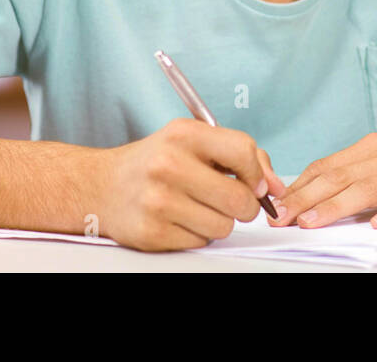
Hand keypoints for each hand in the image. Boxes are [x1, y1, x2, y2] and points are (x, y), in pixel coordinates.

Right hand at [90, 118, 286, 250]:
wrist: (102, 186)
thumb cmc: (156, 161)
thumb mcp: (192, 141)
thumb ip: (239, 155)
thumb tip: (274, 187)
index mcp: (183, 134)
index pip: (243, 150)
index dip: (257, 172)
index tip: (255, 183)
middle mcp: (169, 165)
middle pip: (239, 199)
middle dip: (244, 206)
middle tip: (232, 202)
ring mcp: (158, 201)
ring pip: (223, 226)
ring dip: (218, 221)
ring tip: (197, 207)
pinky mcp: (151, 233)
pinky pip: (200, 243)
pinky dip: (196, 234)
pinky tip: (178, 218)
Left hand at [268, 131, 376, 229]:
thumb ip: (362, 175)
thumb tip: (324, 196)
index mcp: (372, 149)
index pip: (326, 166)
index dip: (299, 185)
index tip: (275, 203)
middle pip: (337, 177)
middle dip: (304, 198)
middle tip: (280, 218)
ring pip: (365, 189)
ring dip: (335, 206)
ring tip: (312, 222)